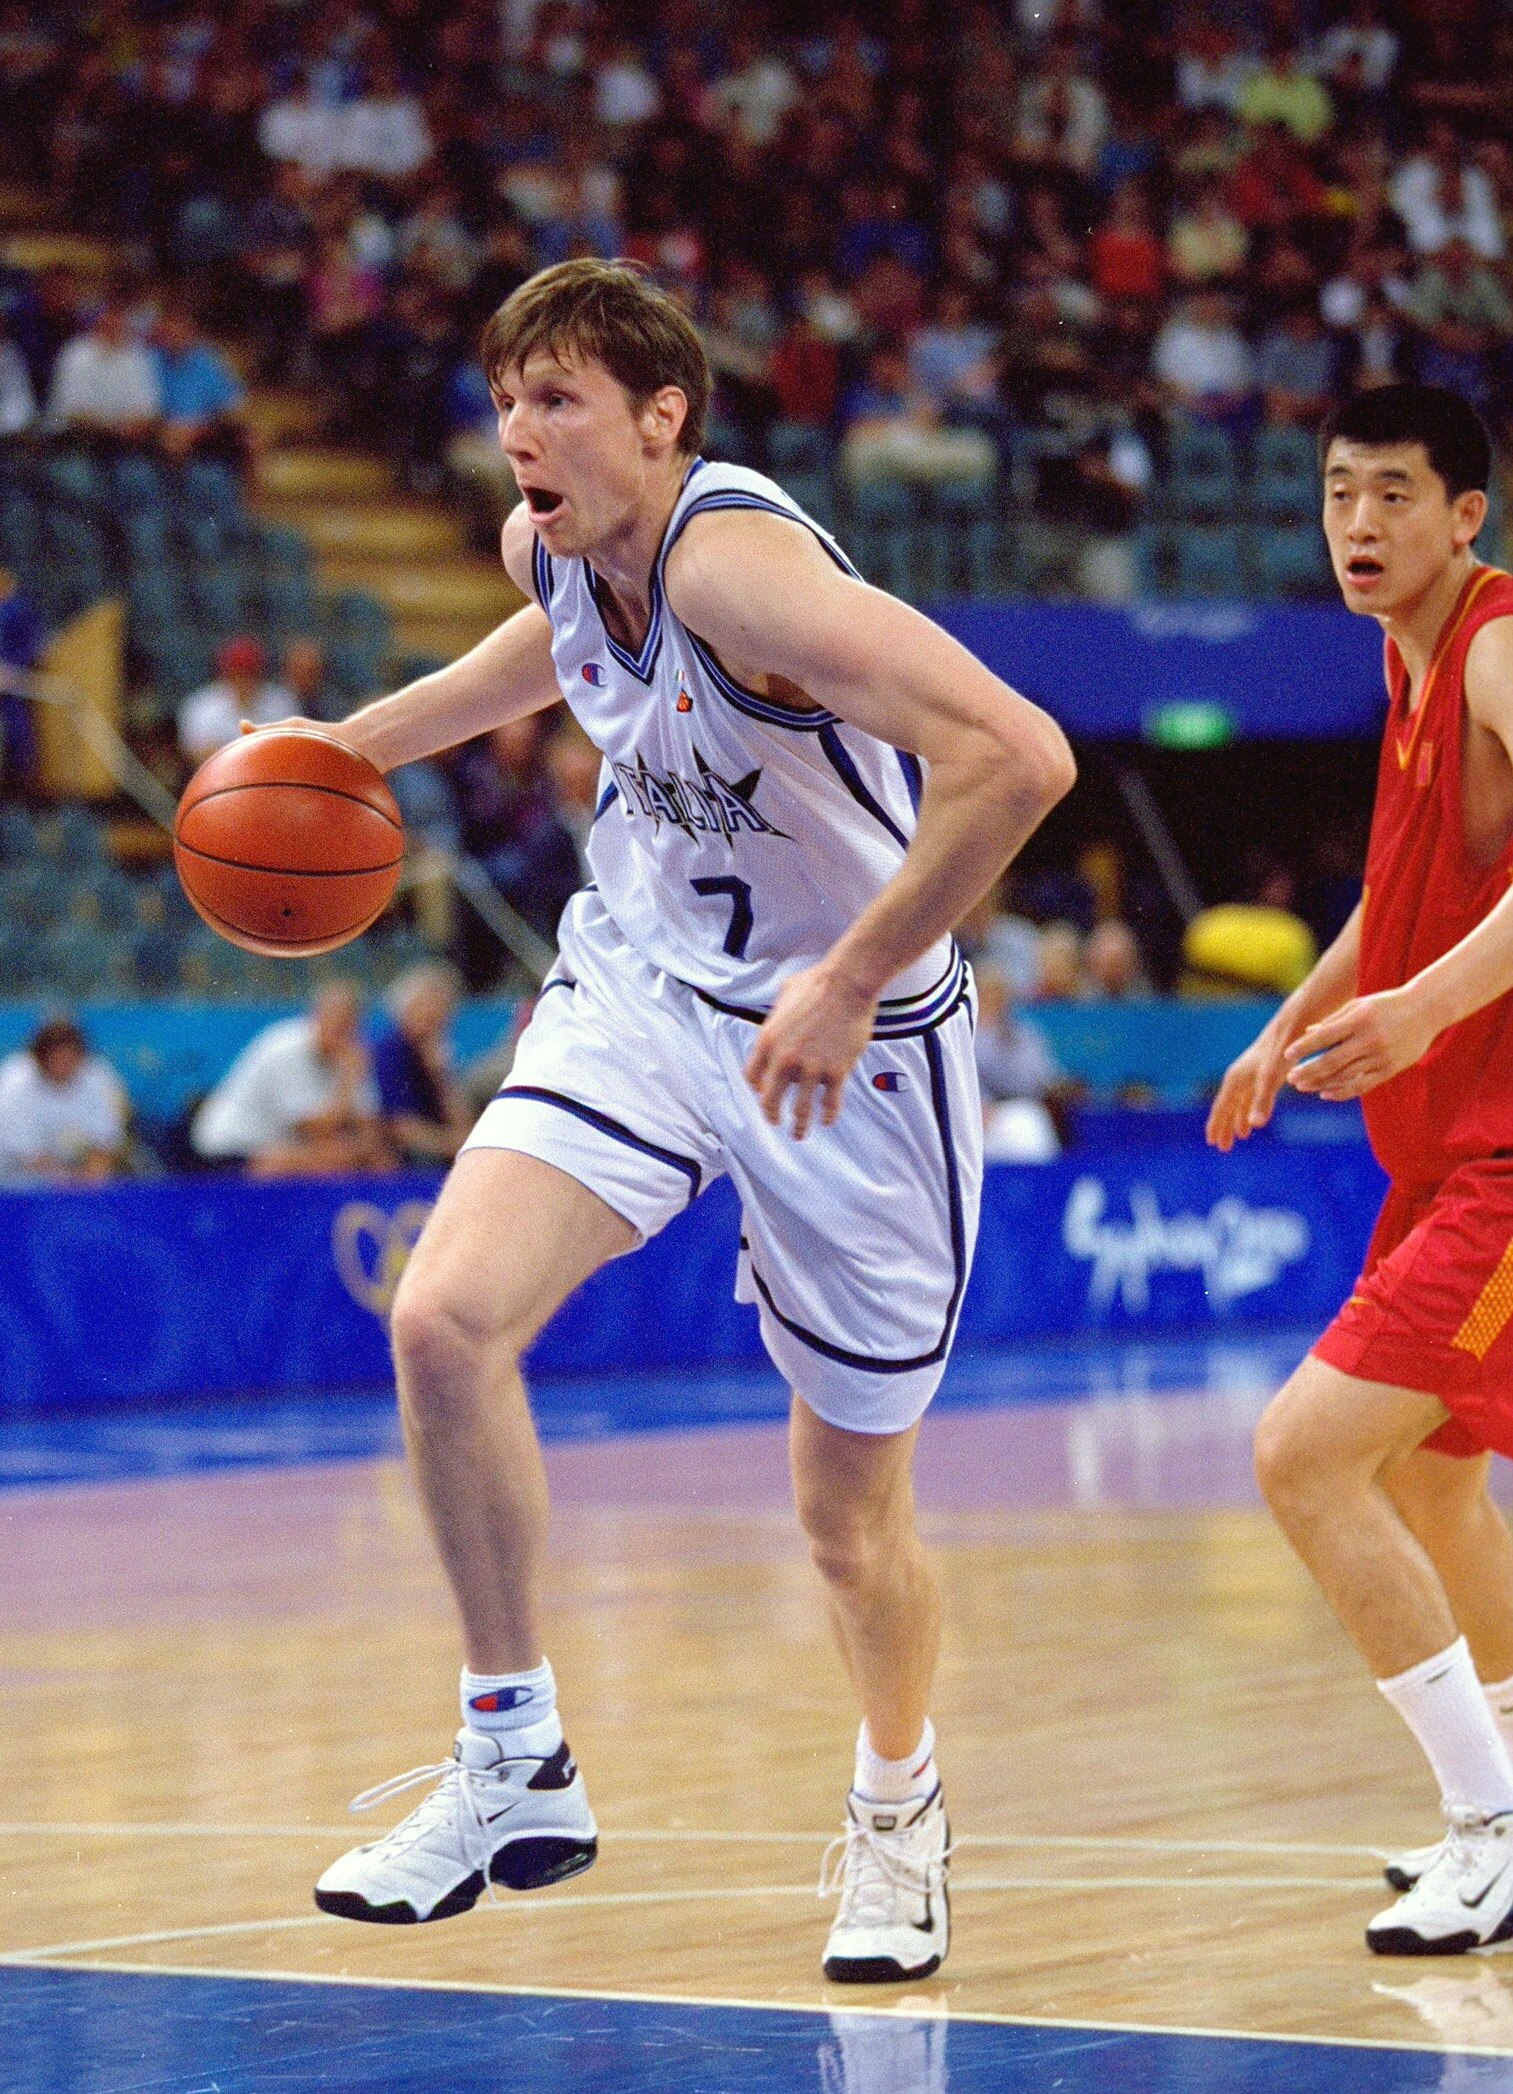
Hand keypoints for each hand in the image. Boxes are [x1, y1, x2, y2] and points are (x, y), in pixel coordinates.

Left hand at [745, 963, 877, 1139]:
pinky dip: (828, 1115)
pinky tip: (826, 1120)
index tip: (763, 1093)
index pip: (752, 1077)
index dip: (757, 1088)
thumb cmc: (816, 983)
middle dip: (771, 1115)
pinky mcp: (837, 1071)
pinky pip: (830, 1102)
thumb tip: (777, 1020)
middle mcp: (785, 1059)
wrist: (847, 983)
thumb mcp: (783, 997)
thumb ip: (776, 1017)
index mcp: (767, 1040)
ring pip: (801, 1109)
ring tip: (799, 1134)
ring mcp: (811, 1068)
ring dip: (799, 1126)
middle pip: (770, 1100)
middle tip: (775, 1122)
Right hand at [1205, 1021, 1293, 1150]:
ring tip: (1240, 1137)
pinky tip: (1254, 1118)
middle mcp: (1238, 1078)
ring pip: (1239, 1103)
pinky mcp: (1261, 1074)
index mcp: (1235, 1080)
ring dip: (1237, 1120)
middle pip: (1227, 1108)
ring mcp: (1249, 1075)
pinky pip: (1249, 1097)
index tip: (1213, 1143)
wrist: (1291, 1028)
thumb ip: (1263, 1102)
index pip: (1222, 1108)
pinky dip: (1249, 1110)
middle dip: (1224, 1127)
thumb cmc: (1280, 1054)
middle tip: (1223, 1147)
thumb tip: (1255, 1125)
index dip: (1217, 1126)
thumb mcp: (1271, 1079)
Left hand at [1283, 988, 1437, 1101]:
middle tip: (1290, 1078)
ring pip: (1345, 1076)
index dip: (1304, 1047)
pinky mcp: (1391, 1069)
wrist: (1426, 1009)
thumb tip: (1306, 1035)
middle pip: (1332, 1061)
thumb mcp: (1358, 1005)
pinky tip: (1325, 1093)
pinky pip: (1362, 1085)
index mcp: (1359, 1019)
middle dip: (1308, 1071)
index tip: (1287, 1054)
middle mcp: (1370, 1039)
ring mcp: (1381, 1056)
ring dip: (1320, 1084)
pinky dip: (1342, 1092)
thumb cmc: (1385, 1005)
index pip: (1325, 1036)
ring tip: (1303, 1086)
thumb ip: (1333, 1021)